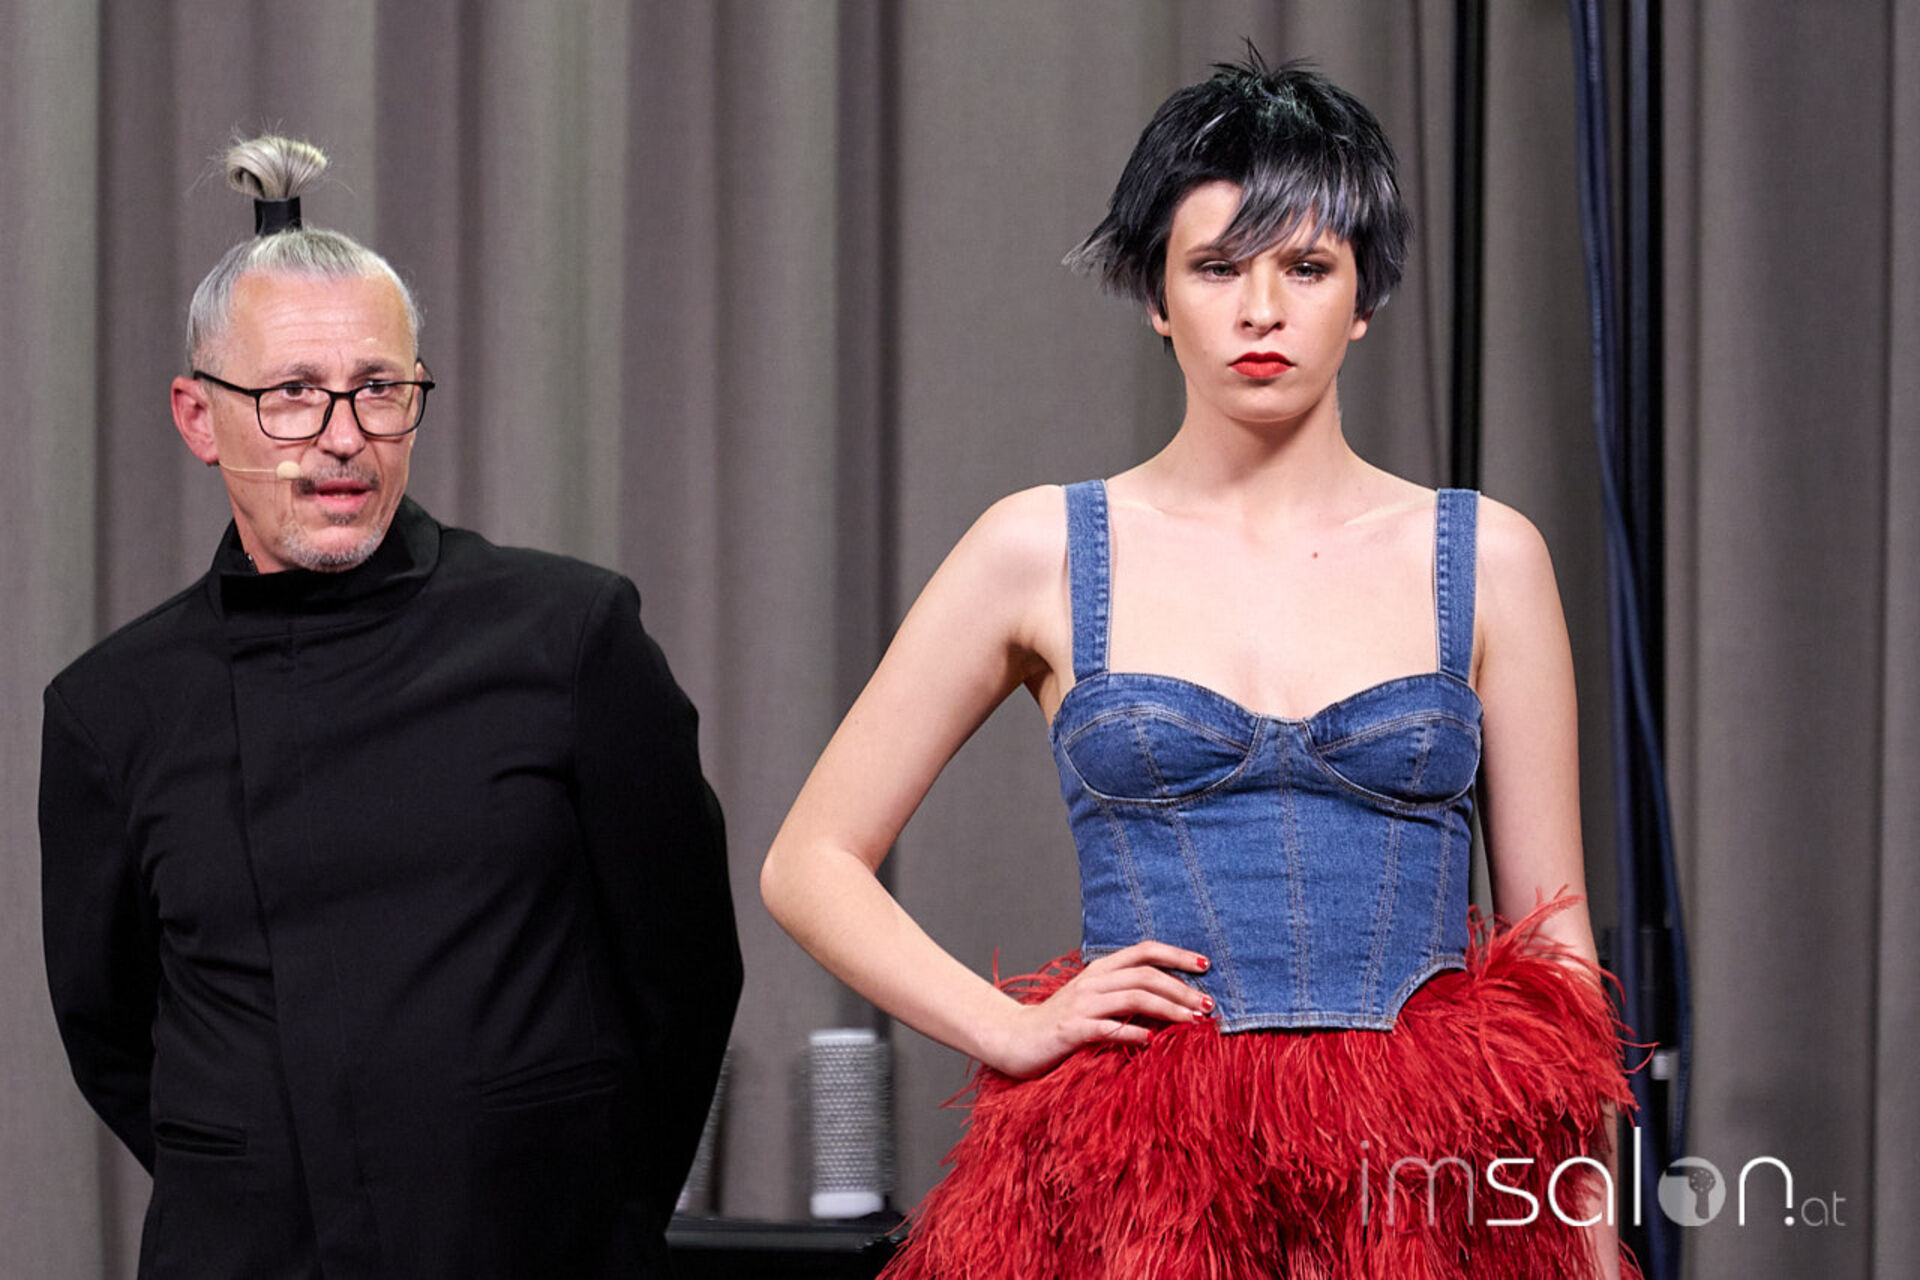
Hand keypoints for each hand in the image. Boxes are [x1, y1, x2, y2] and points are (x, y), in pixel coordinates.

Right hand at [983, 940, 1211, 1078]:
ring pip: (1134, 998)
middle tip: (1208, 1004)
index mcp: (1100, 971)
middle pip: (1146, 975)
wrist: (1013, 1039)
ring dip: (1169, 1009)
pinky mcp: (1071, 1030)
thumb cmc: (1060, 1024)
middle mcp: (1092, 982)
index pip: (1144, 951)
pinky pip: (1108, 1028)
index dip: (1176, 955)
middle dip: (1182, 988)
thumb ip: (1123, 997)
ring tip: (1194, 1021)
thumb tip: (1169, 1004)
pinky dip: (1134, 1033)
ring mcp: (1081, 1005)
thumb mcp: (1093, 1002)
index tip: (1206, 965)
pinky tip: (1153, 1042)